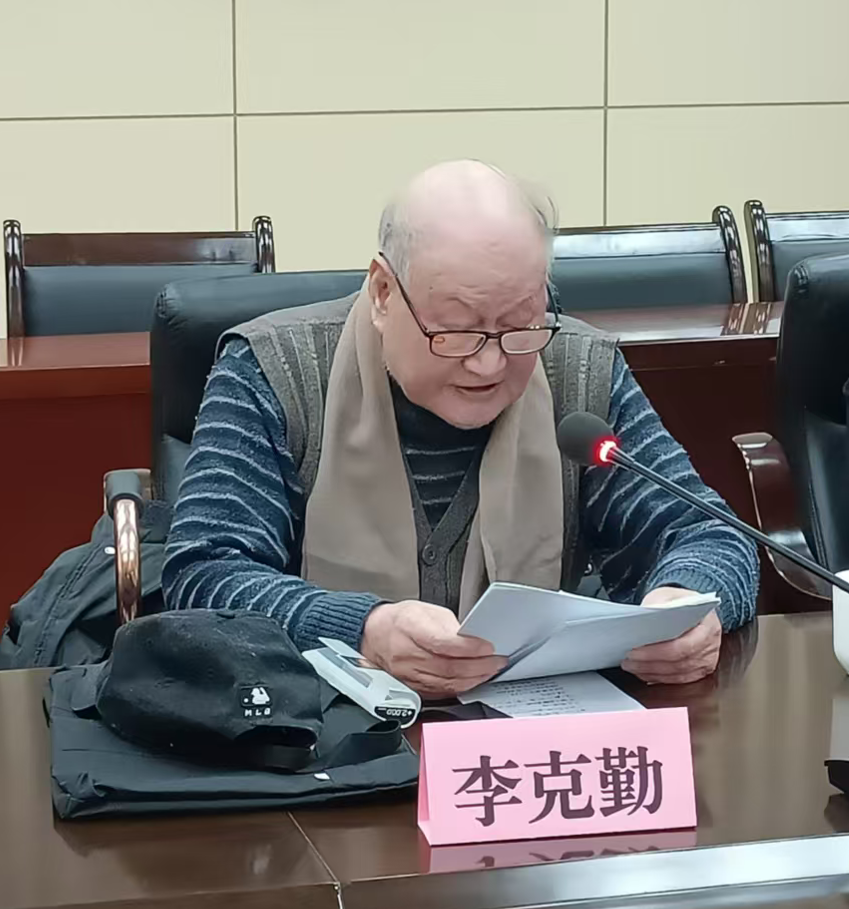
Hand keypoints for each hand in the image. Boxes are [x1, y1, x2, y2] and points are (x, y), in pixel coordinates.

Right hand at [361, 600, 505, 696]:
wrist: (373, 635)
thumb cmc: (400, 620)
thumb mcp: (426, 610)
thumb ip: (450, 625)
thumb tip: (472, 641)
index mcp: (410, 627)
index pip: (444, 643)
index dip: (469, 648)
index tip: (488, 647)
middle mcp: (406, 654)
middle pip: (448, 667)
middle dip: (479, 666)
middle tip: (497, 662)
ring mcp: (407, 674)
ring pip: (446, 683)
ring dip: (473, 679)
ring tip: (489, 672)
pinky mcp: (410, 687)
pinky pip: (439, 692)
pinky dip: (460, 688)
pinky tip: (472, 681)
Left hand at [621, 587, 721, 683]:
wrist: (694, 609)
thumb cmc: (680, 601)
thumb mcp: (667, 594)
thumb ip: (657, 606)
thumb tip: (641, 621)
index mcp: (708, 624)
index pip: (683, 645)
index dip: (657, 652)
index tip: (634, 650)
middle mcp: (711, 645)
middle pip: (680, 662)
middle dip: (650, 663)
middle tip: (627, 660)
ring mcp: (708, 660)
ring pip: (678, 674)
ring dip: (651, 672)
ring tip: (631, 666)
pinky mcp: (701, 670)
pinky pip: (679, 679)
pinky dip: (659, 678)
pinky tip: (643, 672)